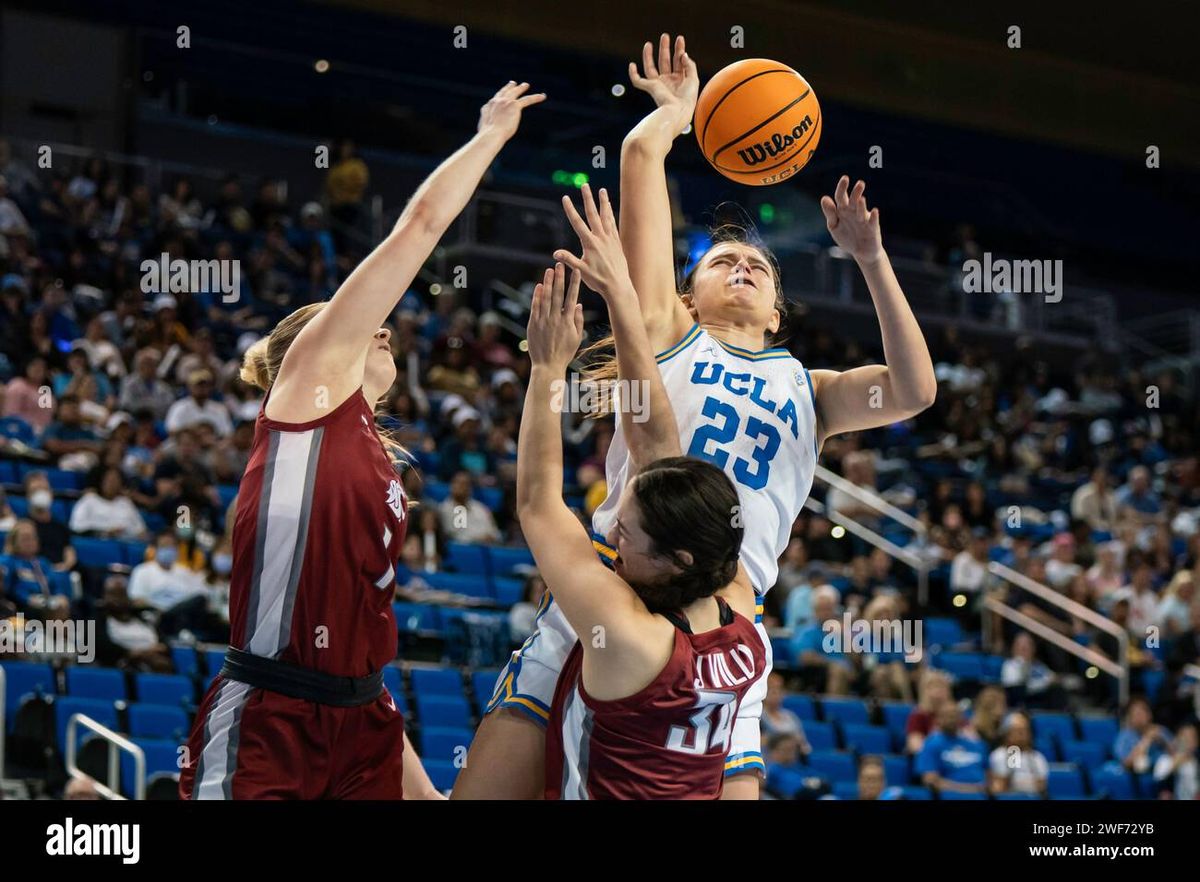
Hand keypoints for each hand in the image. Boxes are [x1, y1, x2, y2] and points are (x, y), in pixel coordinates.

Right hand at [477, 81, 545, 142]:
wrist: (491, 134)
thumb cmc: (487, 136)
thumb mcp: (484, 128)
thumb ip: (486, 125)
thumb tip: (486, 131)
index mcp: (488, 107)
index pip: (495, 100)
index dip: (499, 97)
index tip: (501, 96)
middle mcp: (496, 102)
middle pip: (504, 92)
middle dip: (509, 87)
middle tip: (513, 83)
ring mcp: (505, 102)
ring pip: (515, 92)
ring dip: (521, 88)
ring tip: (526, 85)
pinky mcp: (514, 105)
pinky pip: (527, 100)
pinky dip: (536, 97)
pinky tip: (542, 96)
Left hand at [526, 263, 582, 370]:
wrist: (548, 365)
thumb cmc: (564, 353)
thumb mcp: (577, 338)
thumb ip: (578, 321)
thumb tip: (578, 304)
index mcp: (568, 321)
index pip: (572, 298)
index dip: (574, 283)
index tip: (576, 271)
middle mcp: (556, 318)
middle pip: (558, 294)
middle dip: (560, 278)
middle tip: (560, 264)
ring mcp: (544, 321)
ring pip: (546, 298)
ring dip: (548, 282)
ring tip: (549, 270)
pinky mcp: (533, 324)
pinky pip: (535, 307)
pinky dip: (537, 296)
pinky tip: (539, 285)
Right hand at [553, 184, 632, 299]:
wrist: (618, 286)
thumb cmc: (598, 280)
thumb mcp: (581, 271)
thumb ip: (569, 260)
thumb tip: (555, 254)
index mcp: (590, 244)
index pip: (578, 223)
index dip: (570, 210)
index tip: (565, 198)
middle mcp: (601, 238)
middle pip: (593, 214)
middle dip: (588, 199)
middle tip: (584, 185)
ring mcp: (610, 239)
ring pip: (606, 216)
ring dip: (603, 202)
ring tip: (601, 190)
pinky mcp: (617, 242)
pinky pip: (613, 224)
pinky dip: (610, 215)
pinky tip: (609, 209)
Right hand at [629, 34, 697, 135]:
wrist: (678, 110)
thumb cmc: (688, 98)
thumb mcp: (693, 78)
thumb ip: (689, 64)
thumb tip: (683, 54)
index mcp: (679, 80)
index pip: (678, 61)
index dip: (679, 49)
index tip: (680, 39)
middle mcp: (668, 81)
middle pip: (665, 61)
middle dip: (665, 48)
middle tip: (664, 36)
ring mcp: (658, 85)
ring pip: (650, 67)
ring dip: (649, 55)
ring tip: (649, 43)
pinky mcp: (650, 88)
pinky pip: (638, 81)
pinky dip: (633, 74)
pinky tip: (631, 65)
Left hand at [820, 176, 884, 266]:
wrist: (861, 252)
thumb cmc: (847, 237)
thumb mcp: (835, 226)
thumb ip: (830, 214)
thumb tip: (824, 198)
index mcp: (843, 210)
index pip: (841, 197)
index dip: (842, 188)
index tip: (845, 178)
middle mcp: (854, 212)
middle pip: (854, 200)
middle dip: (856, 192)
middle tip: (860, 184)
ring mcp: (864, 219)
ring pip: (861, 211)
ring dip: (861, 205)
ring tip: (861, 199)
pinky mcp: (872, 228)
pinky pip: (873, 221)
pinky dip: (873, 217)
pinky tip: (874, 211)